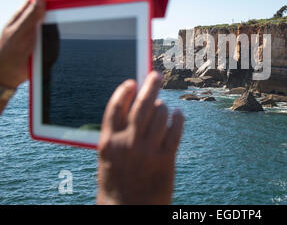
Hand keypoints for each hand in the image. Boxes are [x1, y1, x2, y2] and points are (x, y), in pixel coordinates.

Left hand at [0, 0, 64, 88]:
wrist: (7, 75)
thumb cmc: (7, 53)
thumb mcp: (18, 33)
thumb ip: (30, 16)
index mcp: (22, 16)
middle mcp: (31, 21)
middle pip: (47, 5)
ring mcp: (38, 32)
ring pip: (53, 18)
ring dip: (62, 13)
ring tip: (73, 10)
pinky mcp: (43, 43)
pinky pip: (55, 33)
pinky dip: (62, 28)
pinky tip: (68, 27)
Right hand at [97, 72, 184, 204]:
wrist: (128, 211)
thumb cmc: (117, 184)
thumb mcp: (109, 159)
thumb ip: (118, 135)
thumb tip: (134, 108)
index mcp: (108, 142)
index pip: (115, 108)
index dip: (123, 91)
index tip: (131, 82)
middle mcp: (128, 143)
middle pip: (142, 105)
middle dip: (150, 85)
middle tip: (156, 75)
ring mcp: (147, 151)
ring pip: (161, 114)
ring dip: (164, 107)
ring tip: (165, 107)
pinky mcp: (166, 159)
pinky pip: (175, 130)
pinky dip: (178, 118)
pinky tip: (178, 114)